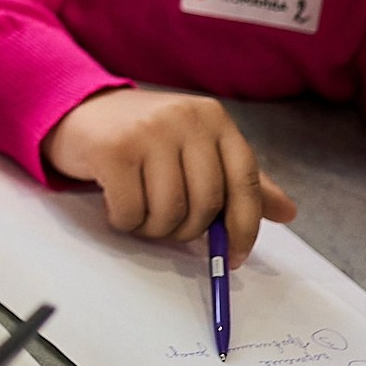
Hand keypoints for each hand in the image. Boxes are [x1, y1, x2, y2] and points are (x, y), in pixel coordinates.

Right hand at [41, 89, 296, 258]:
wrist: (78, 109)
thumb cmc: (143, 136)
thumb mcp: (195, 148)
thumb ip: (237, 179)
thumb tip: (287, 213)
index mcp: (213, 118)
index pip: (246, 181)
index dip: (244, 227)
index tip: (233, 256)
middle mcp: (184, 119)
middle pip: (206, 204)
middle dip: (187, 231)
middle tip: (167, 229)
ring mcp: (147, 131)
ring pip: (169, 212)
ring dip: (154, 229)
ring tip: (140, 215)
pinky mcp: (112, 150)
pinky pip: (131, 211)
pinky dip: (125, 221)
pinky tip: (116, 205)